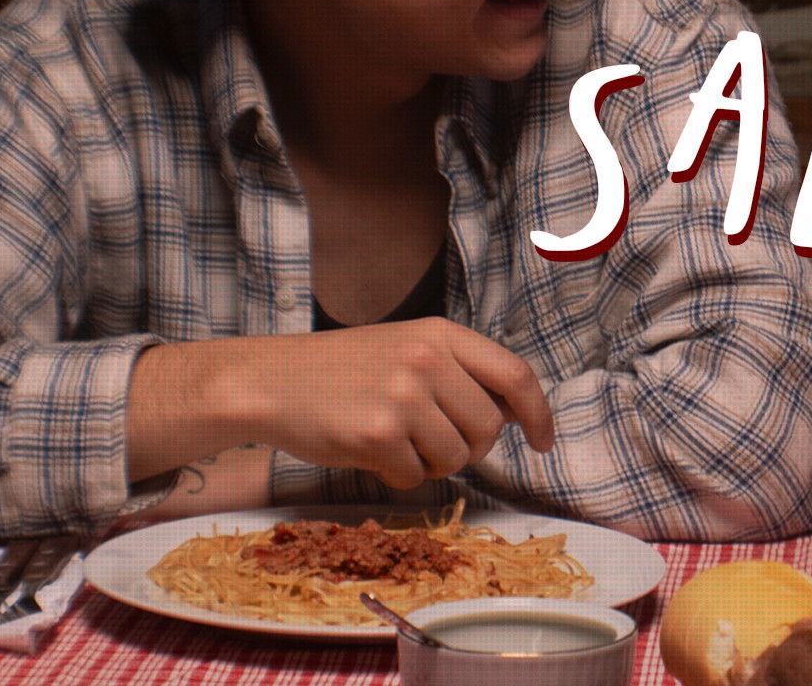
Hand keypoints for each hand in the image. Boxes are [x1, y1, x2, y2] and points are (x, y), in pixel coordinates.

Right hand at [130, 317, 554, 488]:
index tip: (543, 441)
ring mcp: (402, 396)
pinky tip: (370, 453)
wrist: (269, 381)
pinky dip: (396, 475)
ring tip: (396, 442)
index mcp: (442, 334)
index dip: (539, 413)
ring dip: (431, 463)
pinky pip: (414, 476)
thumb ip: (459, 371)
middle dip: (470, 448)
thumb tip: (514, 413)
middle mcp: (427, 359)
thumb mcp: (409, 347)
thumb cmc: (342, 371)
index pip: (516, 375)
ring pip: (455, 457)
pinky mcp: (376, 434)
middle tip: (434, 443)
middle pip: (488, 427)